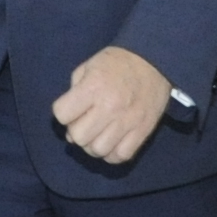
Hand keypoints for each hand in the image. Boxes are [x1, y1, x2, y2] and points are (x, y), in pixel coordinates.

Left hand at [51, 45, 172, 164]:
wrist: (154, 61)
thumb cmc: (117, 63)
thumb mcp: (88, 66)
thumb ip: (74, 91)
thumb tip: (69, 125)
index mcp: (93, 87)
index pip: (62, 114)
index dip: (63, 112)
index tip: (71, 109)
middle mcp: (109, 106)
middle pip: (79, 137)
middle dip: (76, 132)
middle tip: (84, 123)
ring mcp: (127, 121)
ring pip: (98, 150)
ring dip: (92, 145)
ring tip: (97, 135)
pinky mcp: (143, 131)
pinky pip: (121, 156)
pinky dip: (112, 154)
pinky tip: (111, 143)